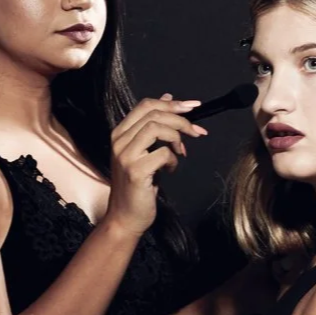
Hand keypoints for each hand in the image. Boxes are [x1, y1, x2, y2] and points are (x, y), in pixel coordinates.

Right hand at [103, 93, 205, 235]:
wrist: (125, 216)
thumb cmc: (137, 185)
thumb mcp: (144, 150)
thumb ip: (152, 125)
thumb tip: (167, 98)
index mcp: (119, 133)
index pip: (145, 105)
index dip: (172, 103)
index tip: (193, 108)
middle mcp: (119, 141)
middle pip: (153, 114)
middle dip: (181, 120)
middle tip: (196, 132)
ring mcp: (125, 156)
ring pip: (157, 128)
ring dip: (177, 137)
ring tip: (181, 152)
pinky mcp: (135, 171)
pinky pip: (163, 153)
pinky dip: (173, 160)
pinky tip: (171, 169)